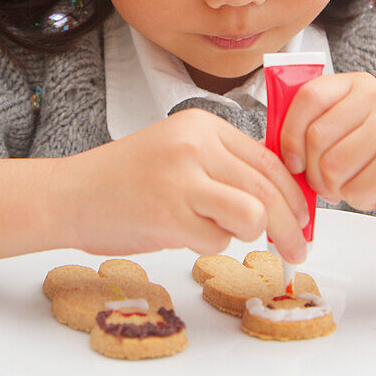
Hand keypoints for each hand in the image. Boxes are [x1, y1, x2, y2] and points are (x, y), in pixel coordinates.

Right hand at [50, 109, 310, 260]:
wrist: (71, 194)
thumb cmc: (126, 180)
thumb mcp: (180, 154)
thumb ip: (225, 167)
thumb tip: (280, 198)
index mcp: (203, 125)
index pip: (270, 160)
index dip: (294, 195)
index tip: (303, 218)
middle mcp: (196, 144)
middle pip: (269, 190)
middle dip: (290, 227)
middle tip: (296, 250)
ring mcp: (183, 177)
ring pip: (252, 215)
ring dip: (243, 236)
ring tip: (214, 232)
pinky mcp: (170, 213)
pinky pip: (216, 241)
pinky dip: (206, 246)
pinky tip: (178, 233)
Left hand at [279, 72, 375, 240]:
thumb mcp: (357, 130)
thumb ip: (321, 125)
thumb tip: (273, 140)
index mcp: (360, 85)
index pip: (307, 97)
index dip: (290, 133)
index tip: (292, 158)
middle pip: (315, 138)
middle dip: (314, 172)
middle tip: (332, 181)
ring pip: (331, 167)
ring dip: (338, 189)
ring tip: (360, 183)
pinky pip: (355, 190)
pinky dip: (360, 201)